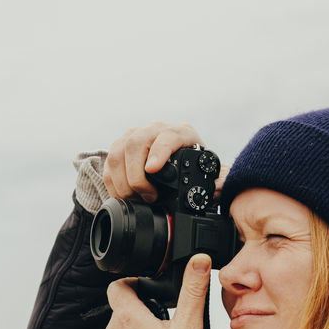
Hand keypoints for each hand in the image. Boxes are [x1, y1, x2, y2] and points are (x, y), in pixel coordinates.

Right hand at [102, 120, 228, 203]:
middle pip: (136, 143)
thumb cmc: (196, 171)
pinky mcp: (121, 148)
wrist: (182, 165)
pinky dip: (114, 184)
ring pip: (118, 152)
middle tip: (148, 197)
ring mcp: (136, 136)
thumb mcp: (209, 175)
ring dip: (124, 182)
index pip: (168, 136)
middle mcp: (156, 129)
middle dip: (137, 176)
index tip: (152, 169)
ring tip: (138, 199)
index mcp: (182, 133)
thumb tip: (218, 188)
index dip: (159, 151)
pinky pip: (110, 164)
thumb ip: (218, 182)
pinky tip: (125, 196)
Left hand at [105, 254, 211, 328]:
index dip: (134, 281)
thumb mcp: (189, 325)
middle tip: (163, 312)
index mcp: (128, 315)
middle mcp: (115, 328)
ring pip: (124, 322)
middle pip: (123, 304)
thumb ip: (193, 290)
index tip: (149, 286)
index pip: (118, 284)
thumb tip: (199, 260)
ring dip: (140, 322)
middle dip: (142, 303)